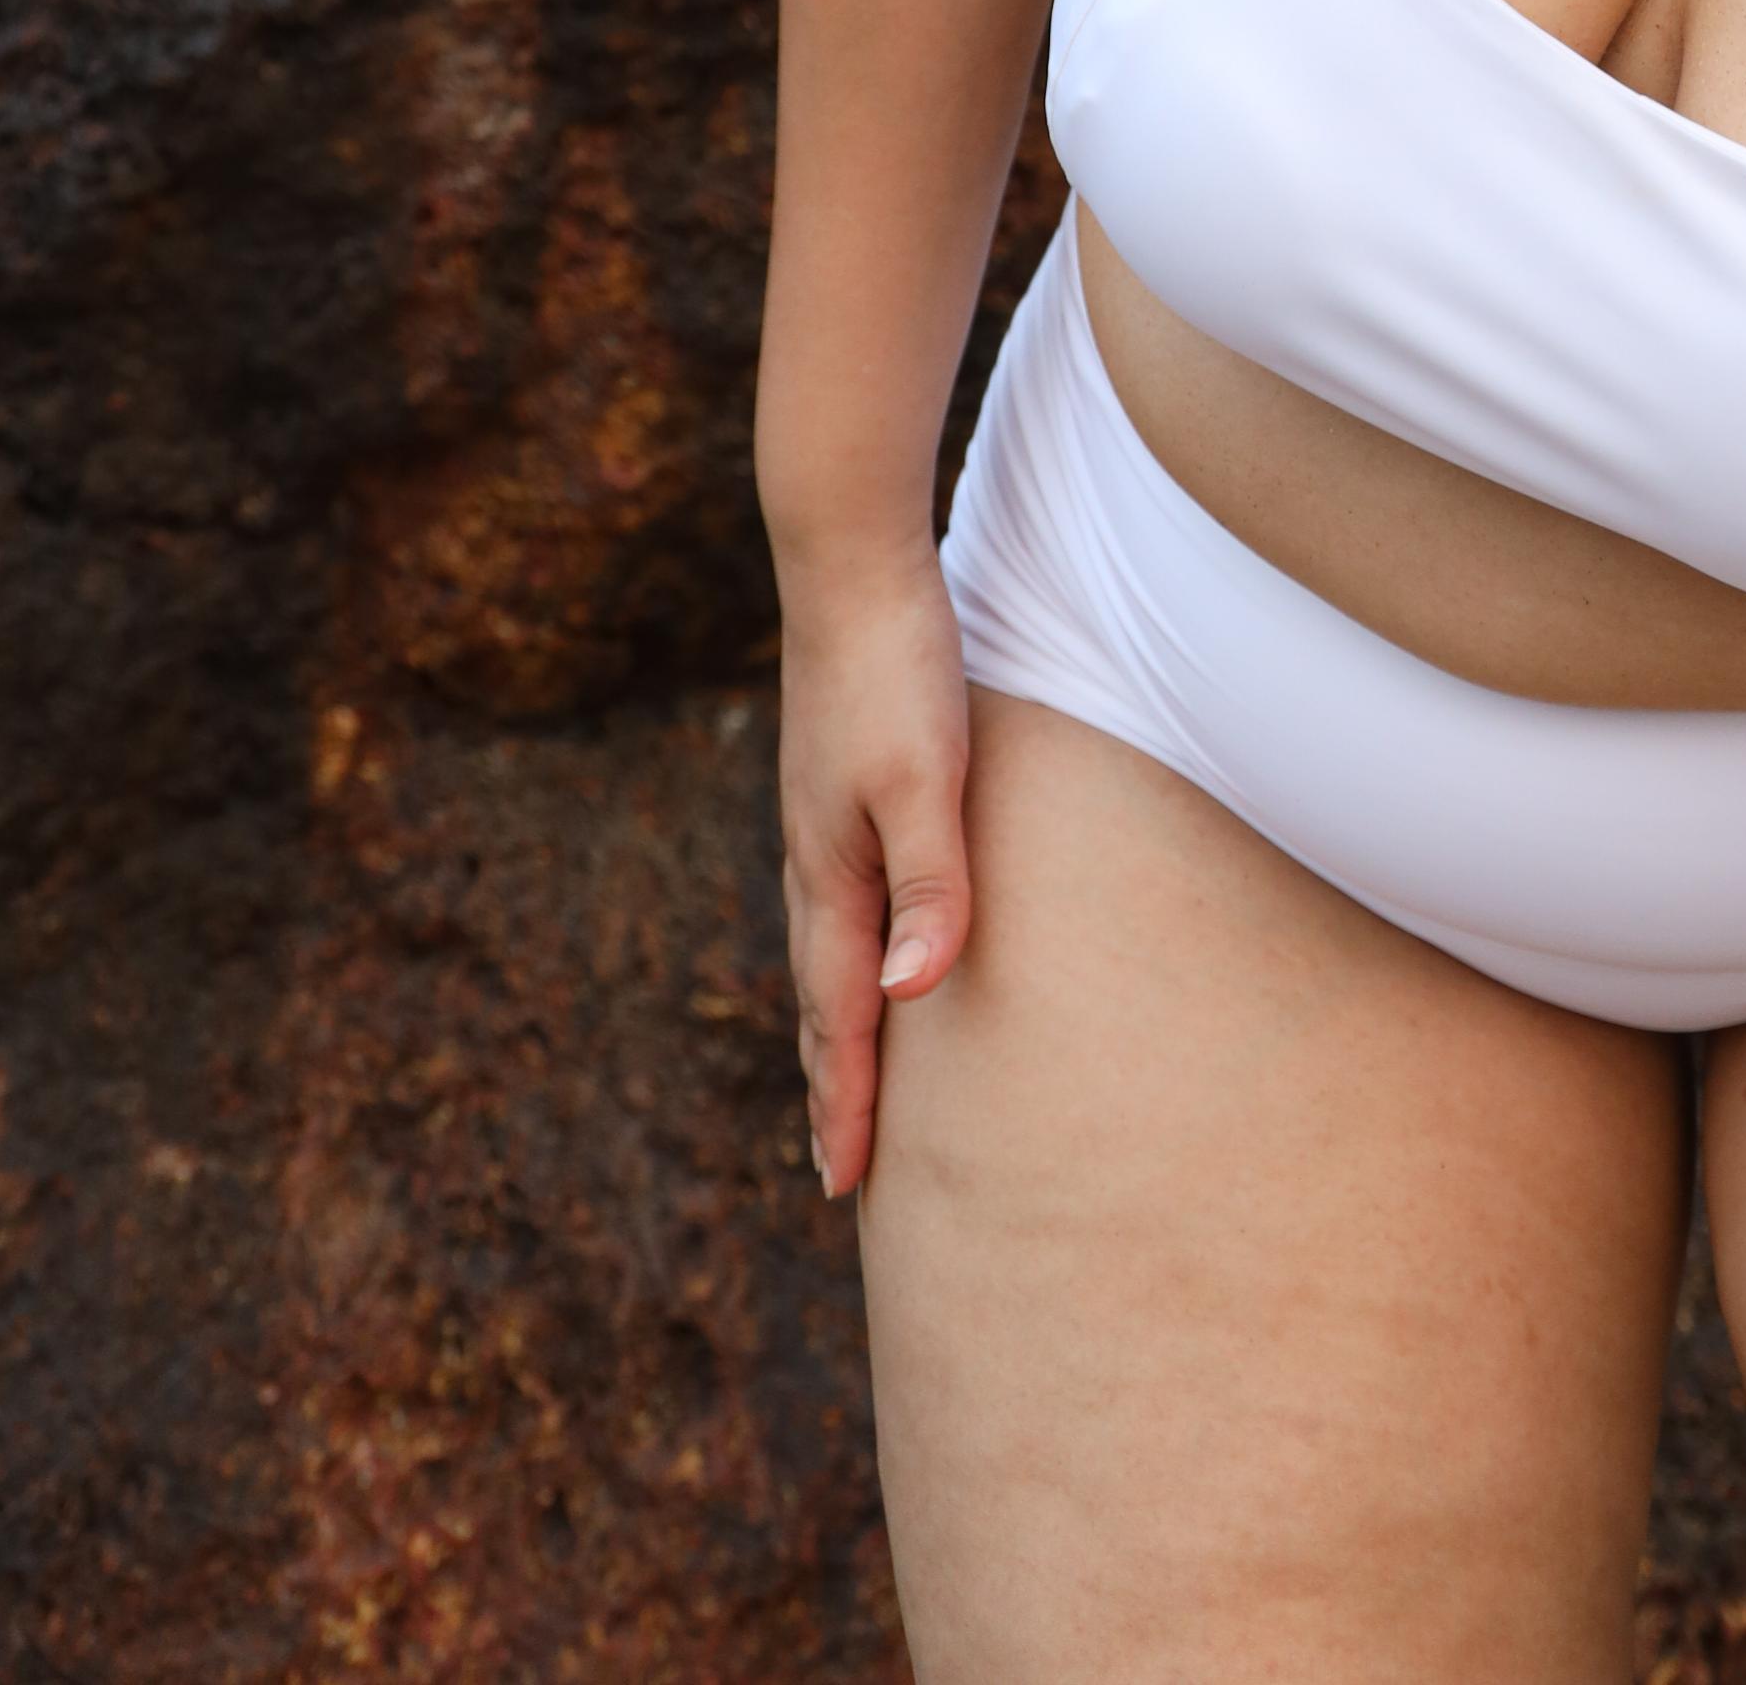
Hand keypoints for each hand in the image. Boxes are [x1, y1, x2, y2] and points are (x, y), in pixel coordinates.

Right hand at [777, 561, 974, 1199]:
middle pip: (818, 996)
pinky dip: (844, 949)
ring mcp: (820, 817)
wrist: (850, 559)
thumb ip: (930, 884)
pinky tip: (865, 935)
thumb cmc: (898, 668)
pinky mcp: (838, 782)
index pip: (840, 1015)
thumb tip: (911, 998)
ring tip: (844, 1070)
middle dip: (829, 1082)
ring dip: (831, 1019)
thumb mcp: (926, 777)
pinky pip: (838, 896)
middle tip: (840, 1165)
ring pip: (823, 946)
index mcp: (832, 873)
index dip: (846, 1102)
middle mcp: (815, 857)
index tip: (843, 1186)